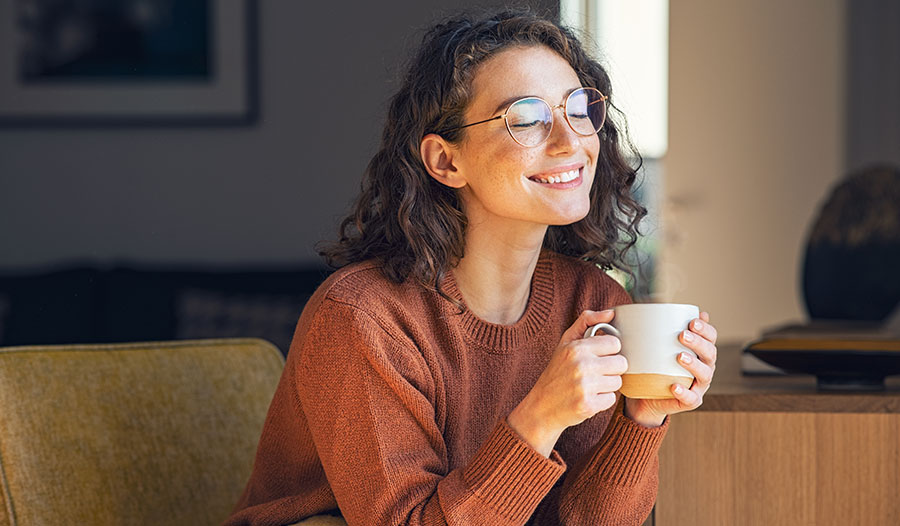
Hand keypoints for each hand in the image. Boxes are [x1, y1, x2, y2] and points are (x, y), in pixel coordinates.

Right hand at [508, 309, 627, 456]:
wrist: (541, 407)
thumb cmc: (557, 372)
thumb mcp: (565, 343)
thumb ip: (586, 322)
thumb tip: (611, 313)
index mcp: (577, 348)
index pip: (615, 344)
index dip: (609, 351)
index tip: (598, 357)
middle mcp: (581, 365)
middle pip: (621, 363)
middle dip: (611, 369)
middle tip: (595, 373)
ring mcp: (584, 386)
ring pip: (618, 382)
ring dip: (607, 385)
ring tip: (590, 386)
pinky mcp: (588, 405)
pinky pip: (611, 399)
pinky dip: (602, 401)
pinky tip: (588, 398)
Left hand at [624, 311, 717, 426]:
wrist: (645, 397)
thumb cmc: (652, 366)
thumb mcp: (653, 346)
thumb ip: (656, 328)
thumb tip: (650, 305)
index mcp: (699, 351)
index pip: (710, 337)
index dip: (705, 328)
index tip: (692, 321)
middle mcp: (704, 367)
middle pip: (710, 353)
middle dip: (699, 342)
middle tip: (682, 335)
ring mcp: (699, 386)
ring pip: (705, 375)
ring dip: (694, 365)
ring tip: (680, 357)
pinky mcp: (690, 401)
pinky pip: (691, 398)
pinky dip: (685, 392)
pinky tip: (674, 386)